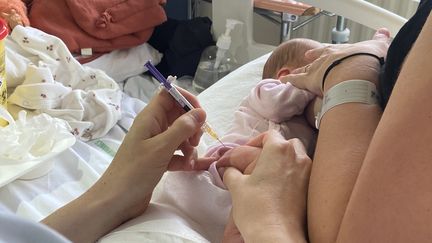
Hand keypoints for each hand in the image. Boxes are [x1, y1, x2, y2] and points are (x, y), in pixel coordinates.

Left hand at [93, 88, 215, 217]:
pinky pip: (177, 151)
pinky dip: (184, 157)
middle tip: (196, 140)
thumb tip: (201, 112)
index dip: (186, 99)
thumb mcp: (161, 148)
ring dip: (190, 144)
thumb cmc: (135, 171)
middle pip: (178, 115)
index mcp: (150, 117)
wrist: (116, 201)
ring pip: (180, 134)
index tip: (200, 114)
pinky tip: (187, 167)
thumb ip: (182, 128)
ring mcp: (156, 143)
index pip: (169, 94)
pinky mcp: (158, 159)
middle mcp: (153, 127)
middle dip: (192, 125)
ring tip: (191, 157)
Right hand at [223, 130, 311, 241]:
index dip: (256, 141)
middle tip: (258, 162)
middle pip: (286, 144)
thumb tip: (227, 170)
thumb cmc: (256, 208)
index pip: (269, 134)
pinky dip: (292, 175)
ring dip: (284, 161)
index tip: (246, 151)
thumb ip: (231, 172)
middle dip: (273, 149)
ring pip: (297, 157)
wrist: (276, 235)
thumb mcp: (237, 186)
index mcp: (279, 149)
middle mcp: (297, 156)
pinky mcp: (311, 188)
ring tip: (269, 174)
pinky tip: (279, 187)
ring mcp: (308, 172)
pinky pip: (302, 173)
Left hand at [281, 28, 389, 96]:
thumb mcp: (378, 46)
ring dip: (300, 70)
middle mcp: (327, 57)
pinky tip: (283, 81)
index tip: (321, 52)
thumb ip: (380, 39)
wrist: (358, 69)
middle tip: (306, 58)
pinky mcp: (310, 80)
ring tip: (294, 72)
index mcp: (342, 50)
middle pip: (317, 58)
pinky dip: (289, 80)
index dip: (326, 51)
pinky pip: (297, 80)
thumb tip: (384, 31)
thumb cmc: (369, 59)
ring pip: (306, 68)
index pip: (332, 50)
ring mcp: (317, 68)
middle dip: (312, 59)